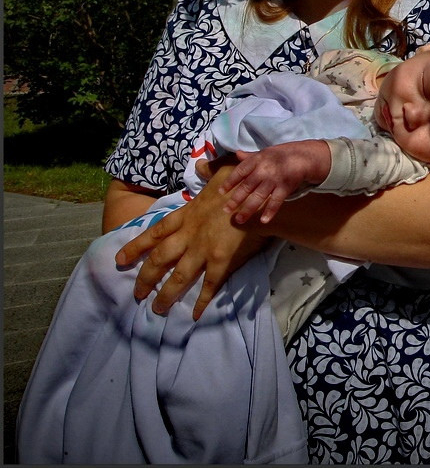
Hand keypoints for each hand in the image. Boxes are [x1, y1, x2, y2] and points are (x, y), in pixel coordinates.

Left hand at [115, 164, 270, 319]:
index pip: (154, 233)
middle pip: (159, 259)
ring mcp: (203, 249)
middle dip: (145, 277)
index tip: (120, 260)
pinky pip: (209, 285)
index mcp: (186, 215)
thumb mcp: (223, 172)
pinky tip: (194, 314)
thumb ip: (209, 171)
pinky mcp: (220, 261)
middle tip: (136, 293)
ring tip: (157, 309)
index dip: (135, 247)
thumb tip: (200, 163)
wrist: (260, 199)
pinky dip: (201, 300)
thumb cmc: (243, 185)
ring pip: (178, 276)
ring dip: (166, 294)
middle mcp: (189, 235)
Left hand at [220, 140, 330, 223]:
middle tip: (226, 210)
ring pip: (258, 196)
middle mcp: (264, 170)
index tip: (221, 192)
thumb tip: (237, 154)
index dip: (230, 181)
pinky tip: (264, 221)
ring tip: (239, 219)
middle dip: (236, 199)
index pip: (240, 171)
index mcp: (258, 160)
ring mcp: (275, 179)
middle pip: (247, 186)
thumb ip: (250, 156)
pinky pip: (276, 201)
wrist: (305, 156)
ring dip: (248, 209)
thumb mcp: (265, 152)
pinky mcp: (285, 187)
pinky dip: (270, 211)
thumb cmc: (282, 155)